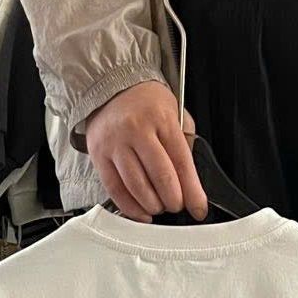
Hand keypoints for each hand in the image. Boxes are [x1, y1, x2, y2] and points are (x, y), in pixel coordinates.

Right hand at [85, 81, 207, 222]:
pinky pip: (115, 190)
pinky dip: (130, 207)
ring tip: (159, 206)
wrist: (109, 85)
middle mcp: (136, 130)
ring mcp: (115, 143)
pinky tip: (141, 212)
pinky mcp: (98, 155)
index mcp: (161, 119)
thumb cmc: (146, 103)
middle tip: (176, 205)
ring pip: (137, 187)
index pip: (181, 163)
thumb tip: (191, 185)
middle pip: (160, 178)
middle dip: (173, 201)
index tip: (198, 209)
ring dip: (153, 205)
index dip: (192, 192)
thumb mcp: (175, 114)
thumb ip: (184, 146)